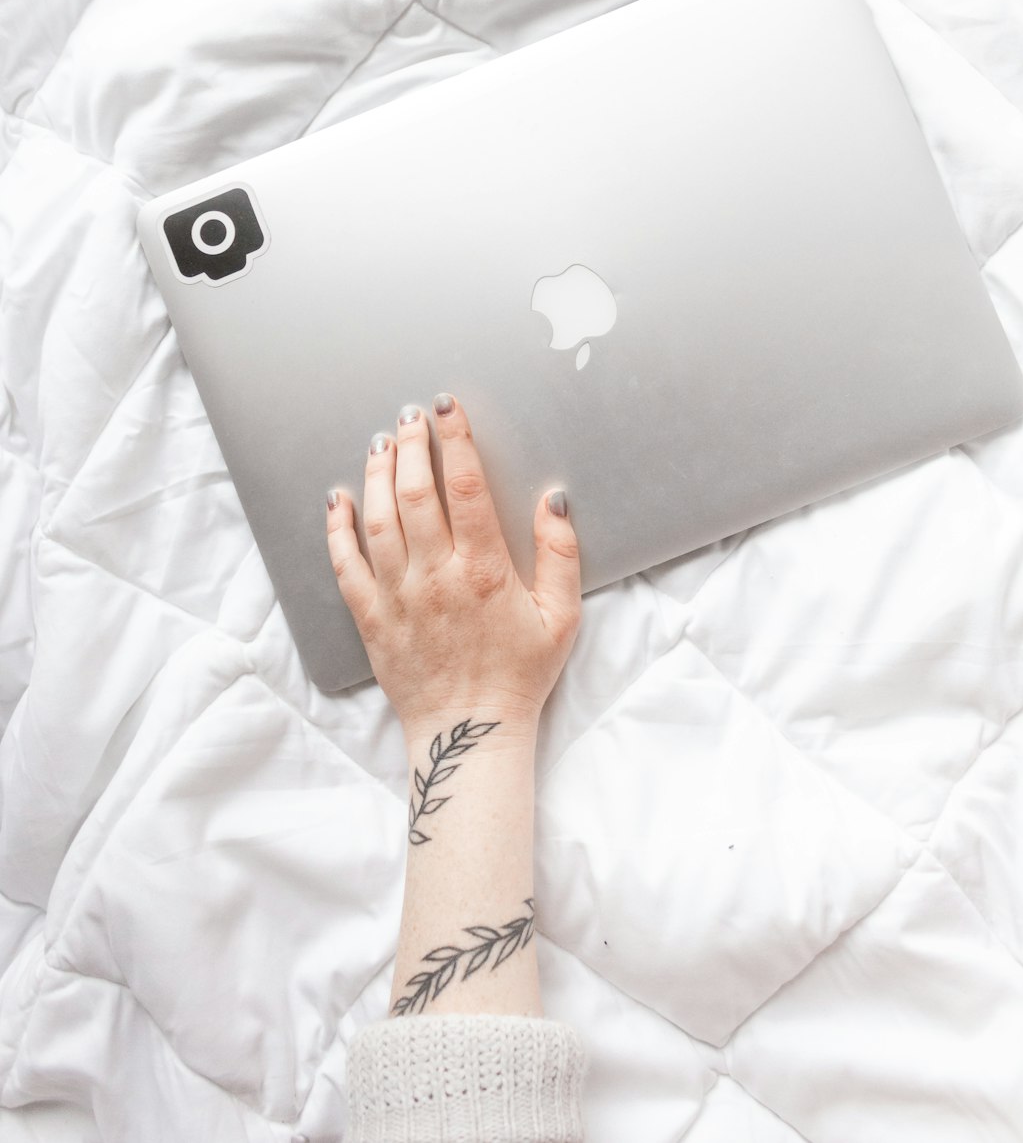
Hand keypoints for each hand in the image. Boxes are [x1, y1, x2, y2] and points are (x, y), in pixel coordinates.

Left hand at [325, 393, 581, 740]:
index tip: (446, 408)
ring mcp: (399, 597)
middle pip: (414, 493)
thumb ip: (560, 555)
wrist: (468, 736)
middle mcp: (436, 577)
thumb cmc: (519, 676)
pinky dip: (337, 528)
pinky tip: (338, 499)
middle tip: (410, 415)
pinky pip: (346, 565)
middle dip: (410, 444)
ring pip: (378, 520)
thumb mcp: (561, 617)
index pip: (465, 488)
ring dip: (376, 474)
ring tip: (381, 443)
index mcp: (485, 571)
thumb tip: (554, 500)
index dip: (454, 440)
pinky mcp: (371, 619)